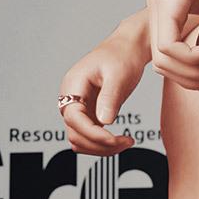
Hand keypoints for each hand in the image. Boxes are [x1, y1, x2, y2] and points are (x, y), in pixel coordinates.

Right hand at [59, 34, 143, 154]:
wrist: (127, 49)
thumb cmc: (122, 56)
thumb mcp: (118, 75)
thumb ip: (110, 98)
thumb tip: (104, 122)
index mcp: (73, 85)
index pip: (74, 118)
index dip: (93, 133)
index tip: (114, 139)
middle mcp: (71, 99)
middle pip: (75, 134)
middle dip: (100, 144)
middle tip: (127, 142)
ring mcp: (79, 109)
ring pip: (81, 141)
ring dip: (102, 148)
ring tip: (127, 142)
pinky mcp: (90, 115)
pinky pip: (90, 138)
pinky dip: (104, 145)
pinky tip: (123, 141)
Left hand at [147, 0, 198, 91]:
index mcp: (167, 11)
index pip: (167, 61)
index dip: (191, 78)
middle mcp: (156, 8)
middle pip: (163, 67)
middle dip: (194, 80)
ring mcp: (158, 4)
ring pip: (163, 61)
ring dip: (195, 71)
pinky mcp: (166, 0)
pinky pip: (168, 47)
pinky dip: (192, 59)